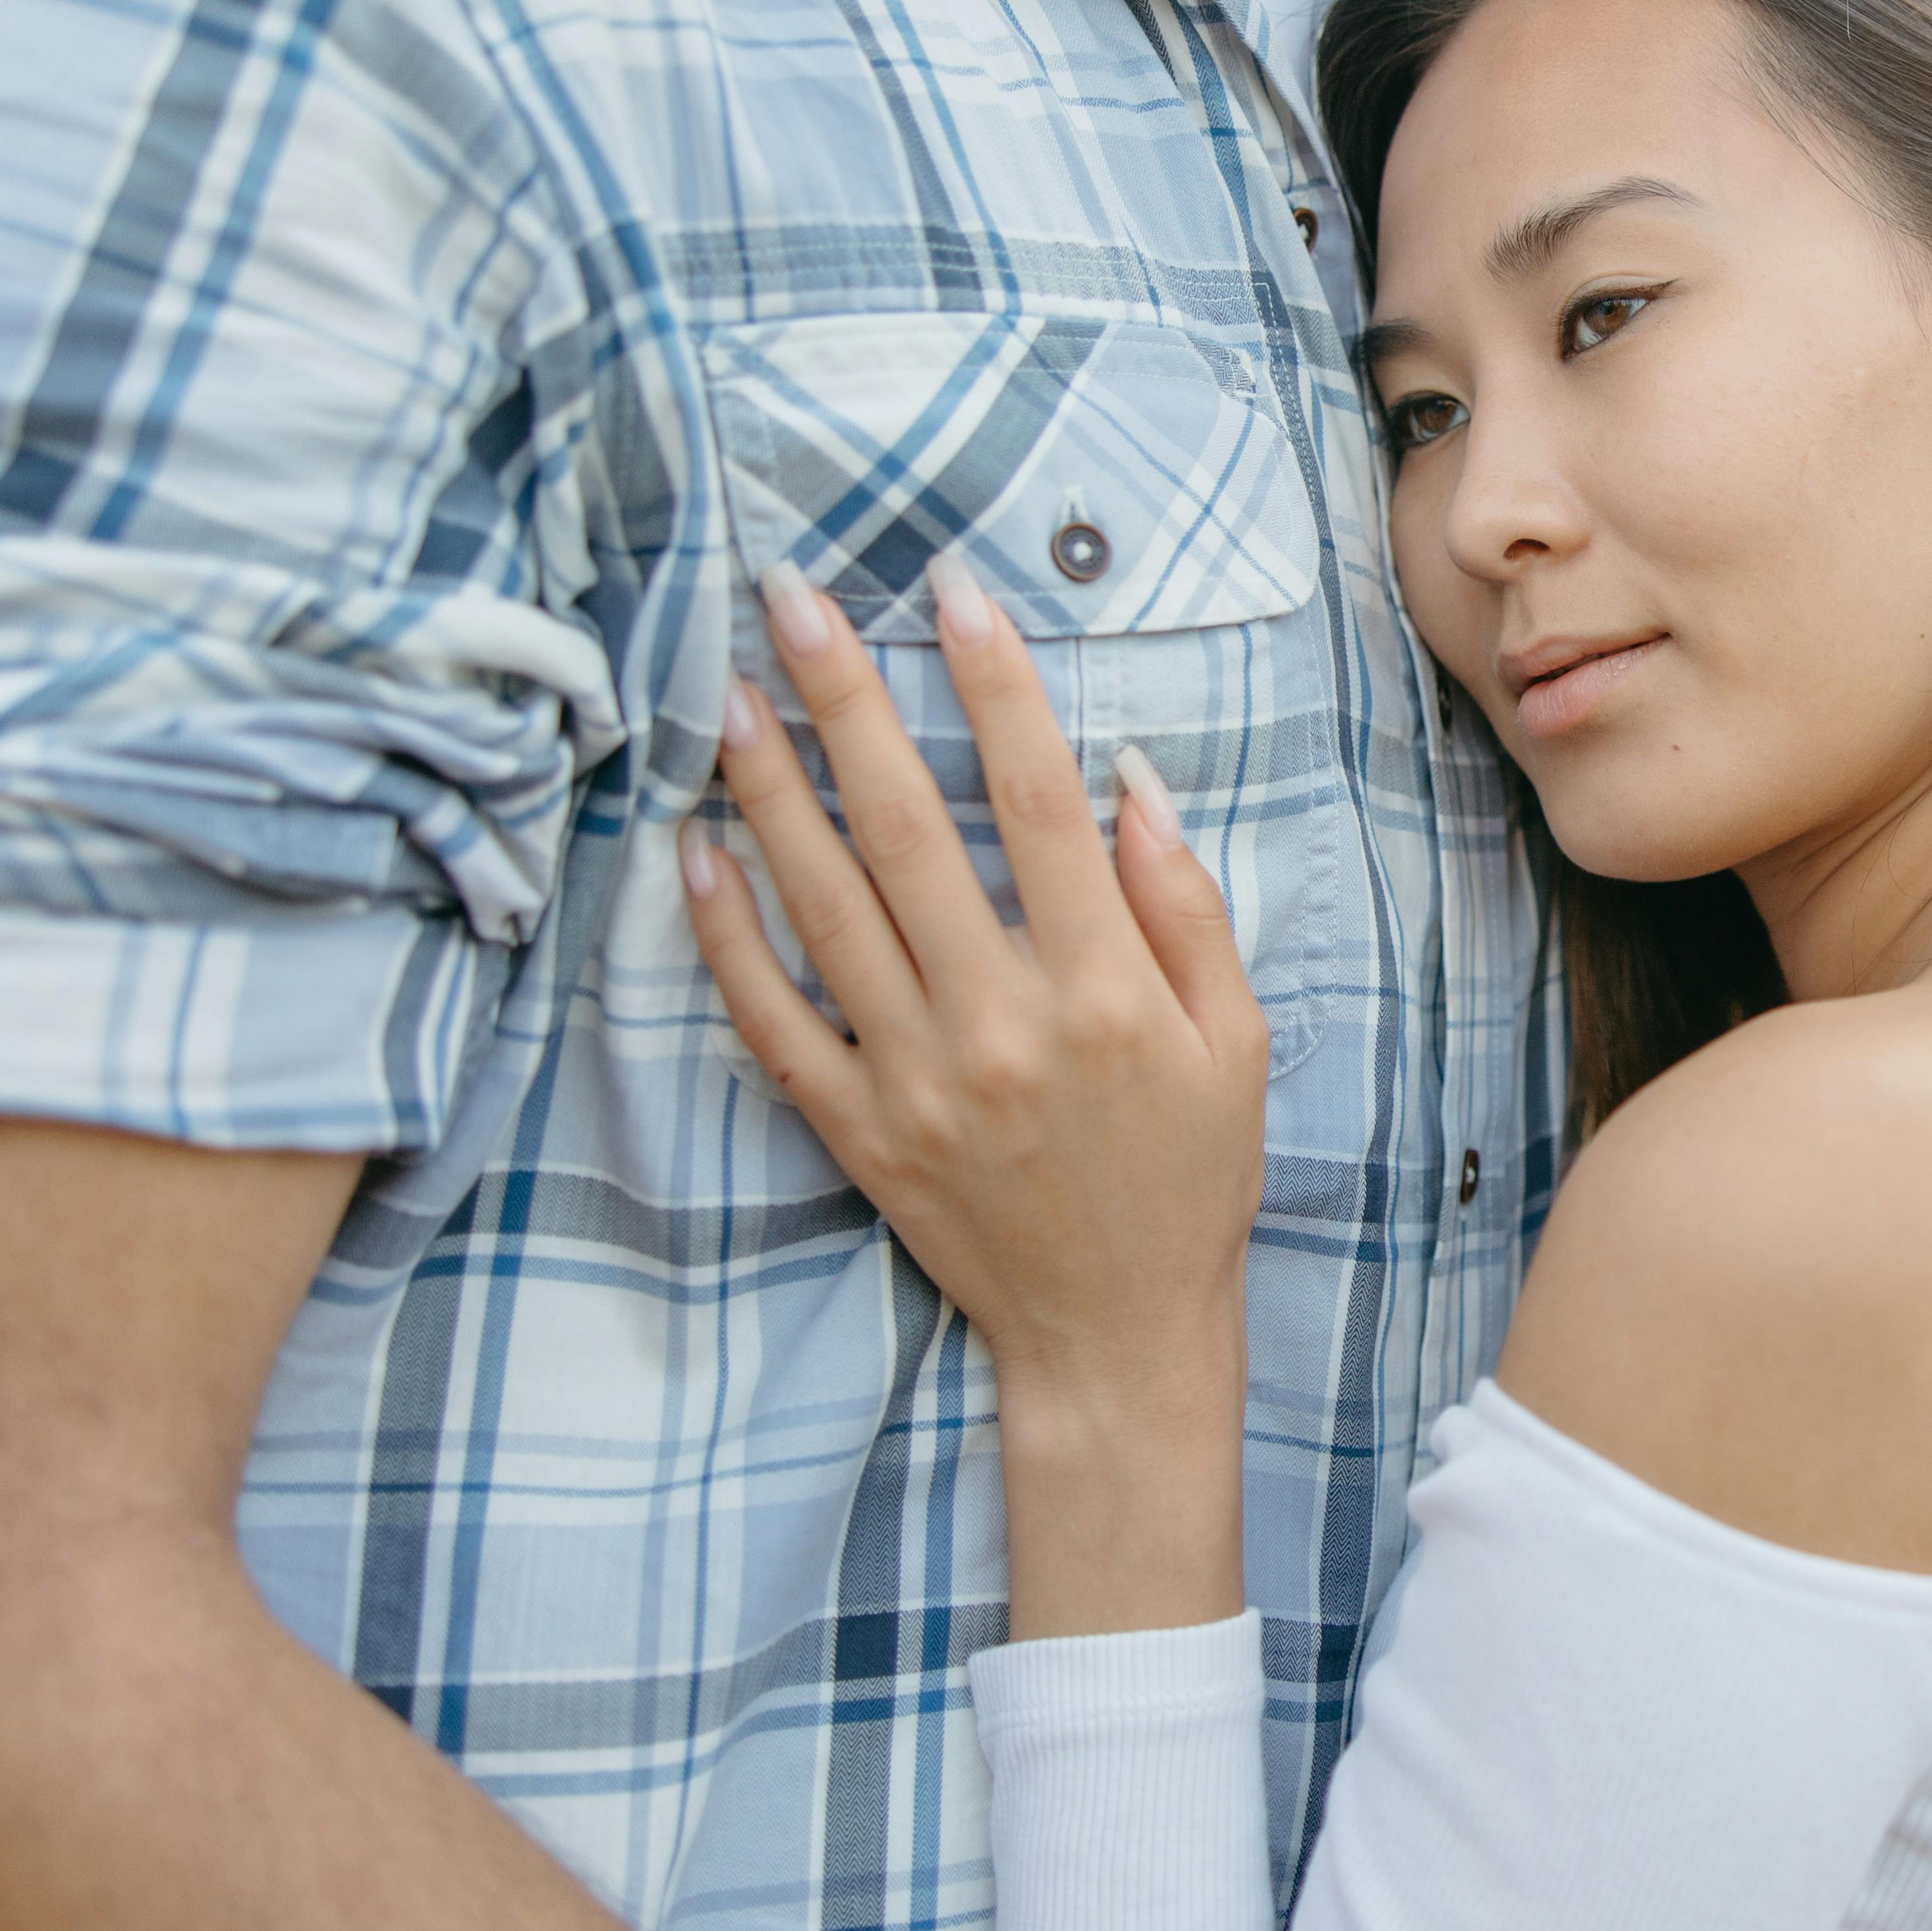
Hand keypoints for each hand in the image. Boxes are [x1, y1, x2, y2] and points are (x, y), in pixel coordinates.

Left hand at [683, 556, 1270, 1635]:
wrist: (1116, 1337)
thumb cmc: (1189, 1179)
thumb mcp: (1236, 1042)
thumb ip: (1185, 906)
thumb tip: (1128, 777)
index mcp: (1106, 992)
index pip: (1041, 806)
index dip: (996, 690)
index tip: (952, 593)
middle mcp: (1002, 1026)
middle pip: (910, 831)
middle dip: (848, 700)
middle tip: (789, 596)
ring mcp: (918, 1081)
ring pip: (825, 908)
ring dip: (771, 790)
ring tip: (729, 691)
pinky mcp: (859, 1131)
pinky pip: (774, 1020)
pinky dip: (727, 937)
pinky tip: (695, 853)